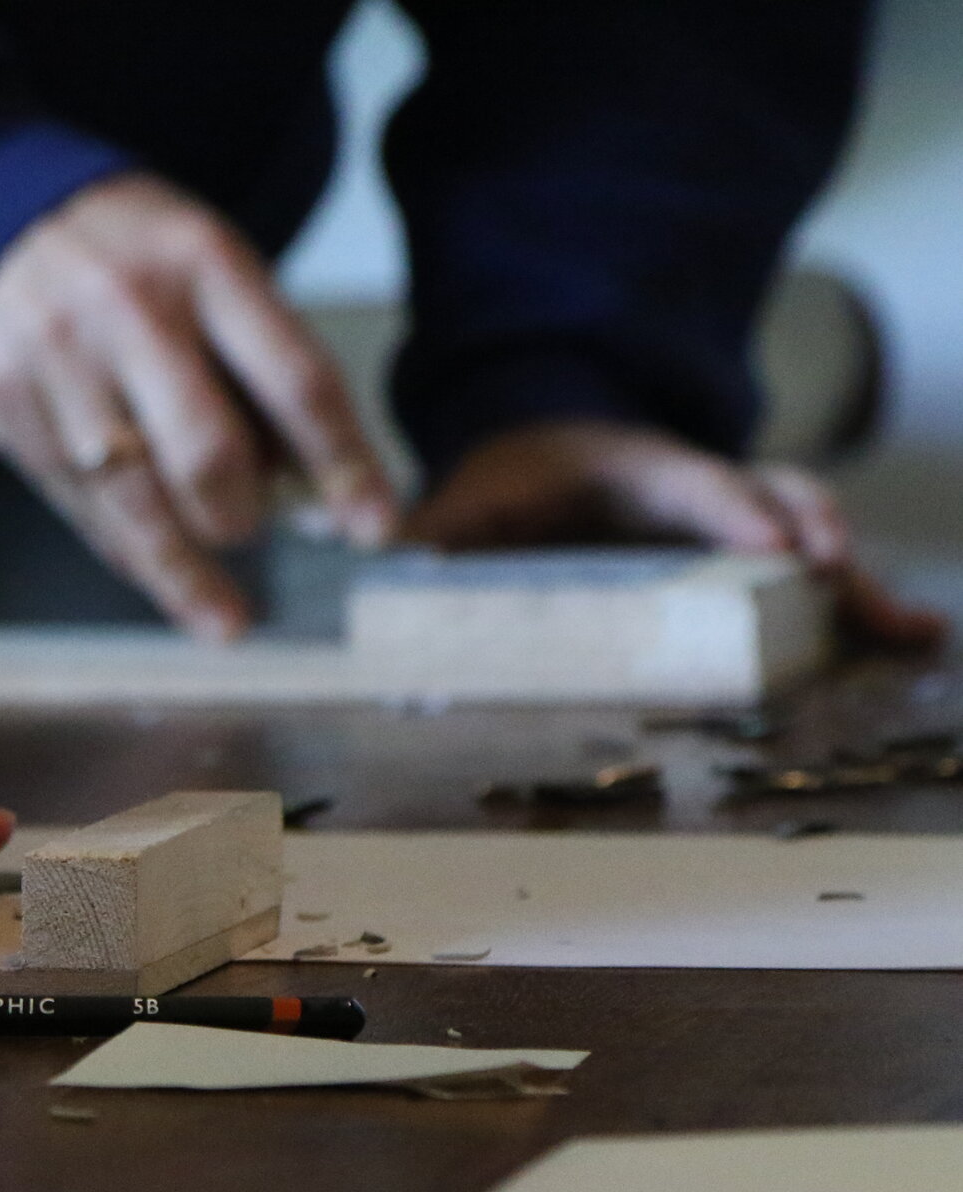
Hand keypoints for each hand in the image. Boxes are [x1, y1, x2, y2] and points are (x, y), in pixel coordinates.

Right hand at [0, 173, 395, 639]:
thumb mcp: (203, 270)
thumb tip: (314, 490)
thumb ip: (254, 366)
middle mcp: (129, 309)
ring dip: (185, 569)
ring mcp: (57, 359)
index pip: (295, 379)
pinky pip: (75, 500)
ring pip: (132, 496)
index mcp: (206, 263)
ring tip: (224, 616)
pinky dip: (123, 545)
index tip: (374, 527)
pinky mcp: (2, 400)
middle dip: (241, 515)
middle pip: (207, 452)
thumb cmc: (121, 256)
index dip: (343, 463)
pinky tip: (153, 570)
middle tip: (252, 530)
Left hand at [405, 420, 947, 649]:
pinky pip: (811, 577)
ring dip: (854, 579)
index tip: (771, 547)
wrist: (543, 461)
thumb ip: (427, 536)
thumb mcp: (465, 505)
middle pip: (774, 498)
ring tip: (904, 626)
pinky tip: (912, 638)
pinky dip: (860, 606)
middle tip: (839, 575)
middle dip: (813, 533)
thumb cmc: (507, 488)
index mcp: (629, 466)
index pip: (691, 480)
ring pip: (808, 535)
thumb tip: (375, 559)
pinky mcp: (744, 560)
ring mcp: (728, 523)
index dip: (733, 509)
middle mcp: (696, 488)